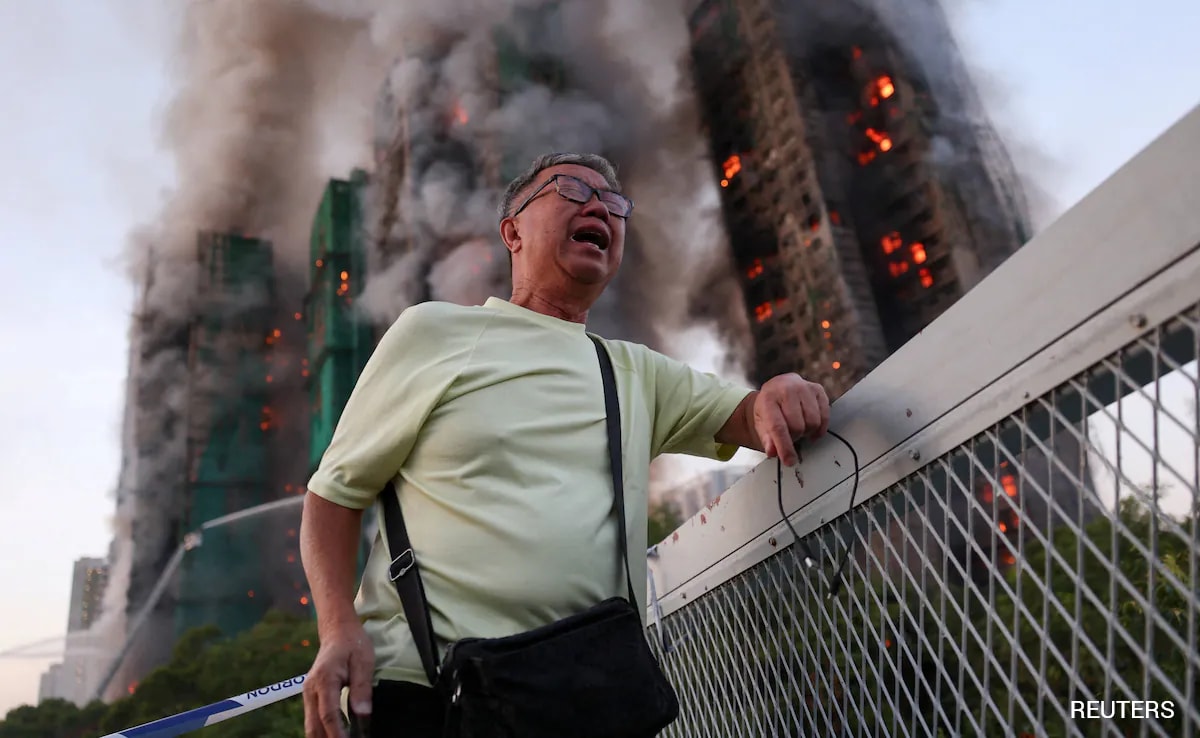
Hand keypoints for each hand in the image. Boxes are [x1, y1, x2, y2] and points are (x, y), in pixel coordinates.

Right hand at [303, 621, 373, 737]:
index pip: (328, 714)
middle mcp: (311, 689)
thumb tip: (362, 714)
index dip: (338, 734)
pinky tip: (338, 736)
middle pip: (314, 726)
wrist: (337, 631)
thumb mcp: (364, 661)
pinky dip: (323, 731)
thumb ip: (362, 688)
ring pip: (311, 726)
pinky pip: (314, 720)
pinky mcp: (311, 696)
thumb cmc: (353, 644)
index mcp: (324, 679)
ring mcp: (308, 694)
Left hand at [753, 373, 829, 465]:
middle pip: (798, 426)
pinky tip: (811, 428)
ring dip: (807, 431)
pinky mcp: (818, 389)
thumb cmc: (769, 407)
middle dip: (795, 437)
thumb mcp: (761, 422)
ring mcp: (804, 387)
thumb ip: (767, 438)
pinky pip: (825, 416)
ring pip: (813, 422)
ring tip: (799, 428)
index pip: (778, 426)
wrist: (777, 388)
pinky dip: (819, 427)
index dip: (785, 447)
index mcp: (768, 398)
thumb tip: (773, 452)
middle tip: (790, 435)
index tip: (789, 461)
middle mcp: (787, 389)